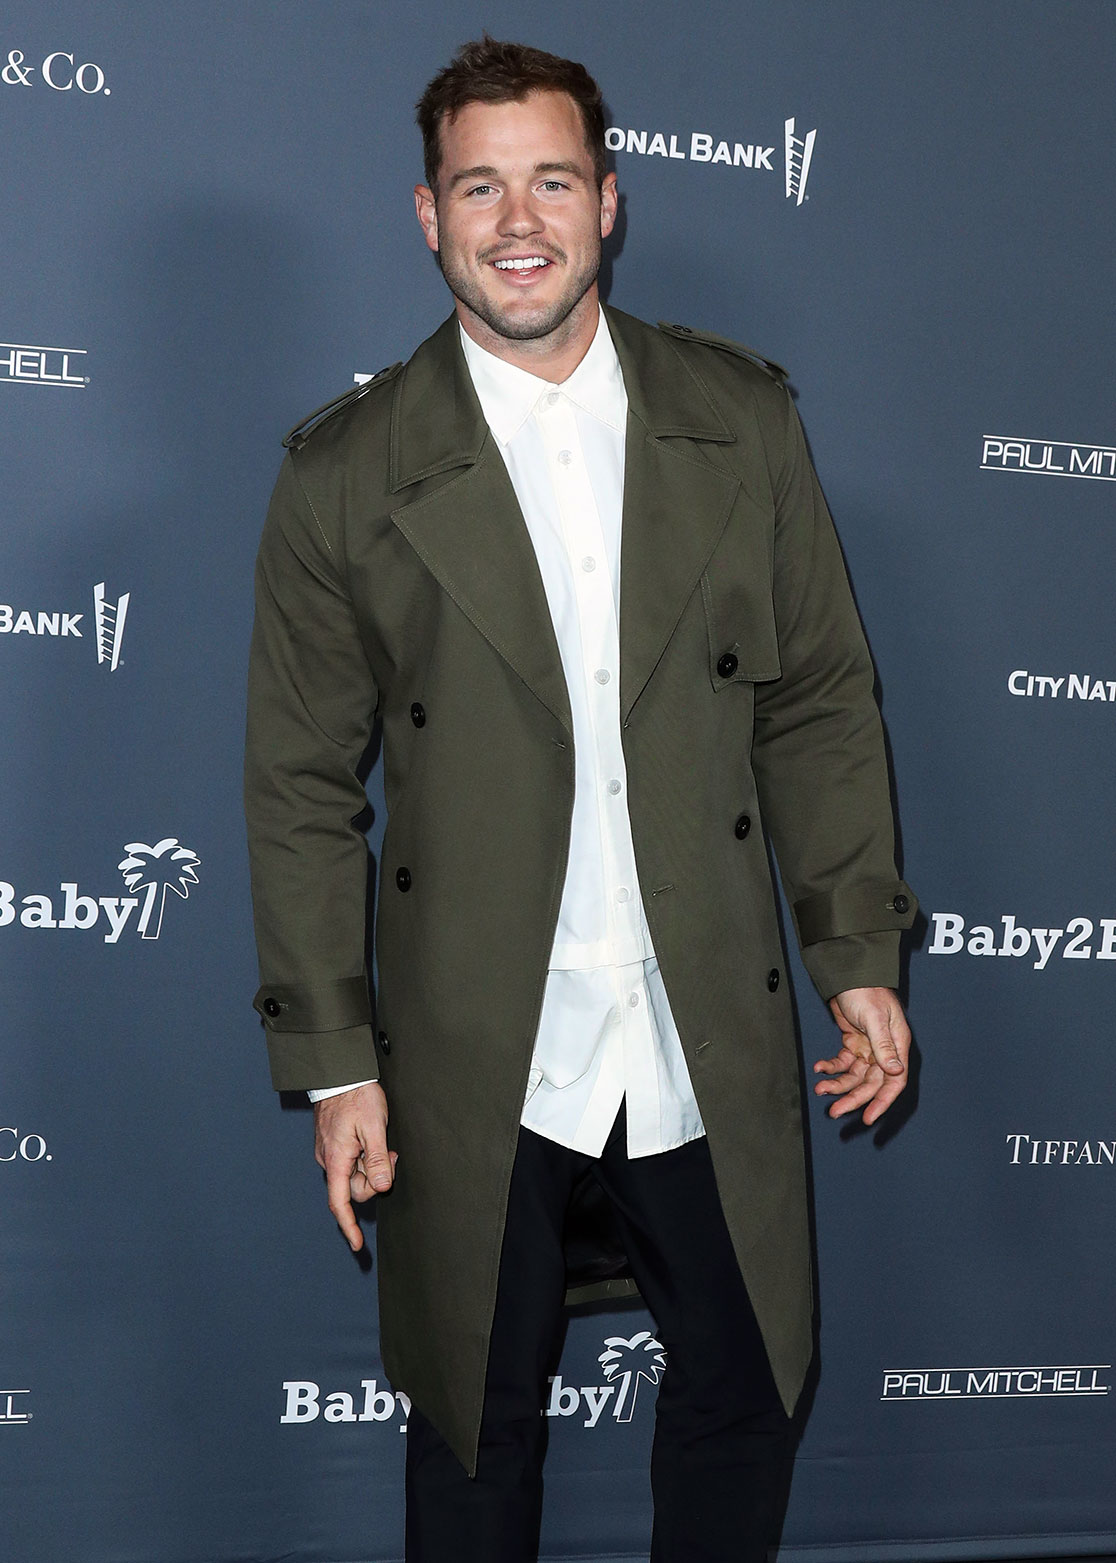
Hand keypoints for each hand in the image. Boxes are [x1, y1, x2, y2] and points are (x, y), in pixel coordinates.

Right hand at [313, 1082, 396, 1250]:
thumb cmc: (357, 1097)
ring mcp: (330, 1152)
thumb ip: (378, 1159)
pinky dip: (365, 1157)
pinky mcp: (334, 1145)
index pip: (340, 1202)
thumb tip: (381, 1187)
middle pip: (353, 1188)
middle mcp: (329, 1160)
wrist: (340, 1074)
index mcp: (336, 1160)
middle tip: (391, 1156)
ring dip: (372, 1165)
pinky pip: (351, 1162)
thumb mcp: (374, 1127)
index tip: (357, 1244)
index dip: (348, 1226)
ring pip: (354, 1174)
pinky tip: (373, 1140)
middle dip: (375, 1179)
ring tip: (382, 1142)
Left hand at [813, 987, 909, 1124]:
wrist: (848, 973)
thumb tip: (895, 1071)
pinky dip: (831, 1067)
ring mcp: (868, 1048)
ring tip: (821, 1089)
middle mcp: (884, 1050)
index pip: (894, 1082)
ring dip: (838, 1085)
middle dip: (852, 1098)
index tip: (867, 1118)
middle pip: (870, 1084)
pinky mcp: (853, 1043)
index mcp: (896, 1045)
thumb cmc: (867, 989)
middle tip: (835, 1110)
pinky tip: (820, 1068)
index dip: (882, 1102)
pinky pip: (843, 1063)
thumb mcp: (875, 1018)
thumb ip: (884, 1045)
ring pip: (854, 1076)